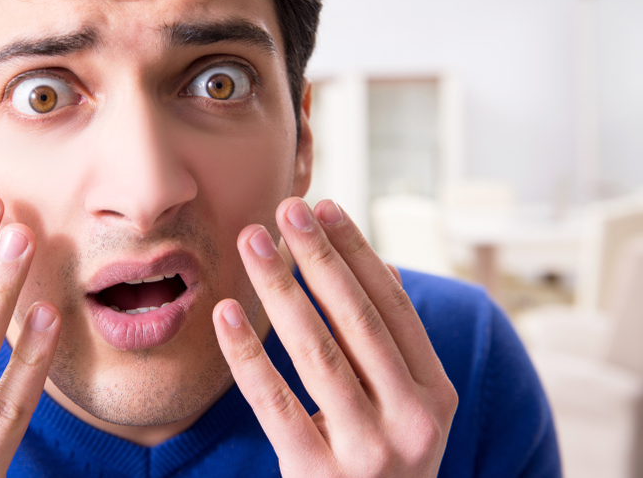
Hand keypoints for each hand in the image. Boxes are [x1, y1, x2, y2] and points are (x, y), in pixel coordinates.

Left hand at [213, 198, 457, 476]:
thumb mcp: (407, 408)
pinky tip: (225, 312)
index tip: (323, 208)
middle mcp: (411, 421)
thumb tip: (374, 263)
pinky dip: (246, 354)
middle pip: (357, 320)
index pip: (394, 306)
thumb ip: (392, 345)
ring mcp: (366, 451)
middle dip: (318, 257)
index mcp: (435, 394)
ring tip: (252, 242)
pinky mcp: (317, 475)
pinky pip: (273, 402)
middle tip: (283, 209)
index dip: (357, 252)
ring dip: (279, 288)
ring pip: (315, 352)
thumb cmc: (382, 461)